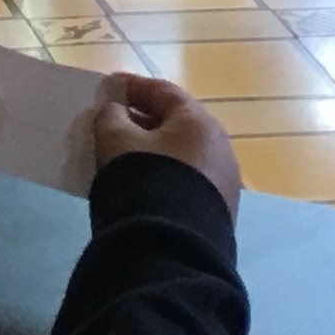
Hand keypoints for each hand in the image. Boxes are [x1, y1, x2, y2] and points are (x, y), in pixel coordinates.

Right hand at [89, 73, 239, 214]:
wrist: (171, 248)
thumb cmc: (144, 180)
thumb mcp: (115, 138)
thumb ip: (111, 115)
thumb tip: (118, 113)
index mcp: (199, 122)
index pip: (163, 92)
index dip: (132, 86)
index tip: (109, 88)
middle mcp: (220, 148)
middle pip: (178, 123)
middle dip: (146, 120)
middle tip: (117, 120)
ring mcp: (225, 183)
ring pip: (185, 155)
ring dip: (158, 150)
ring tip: (129, 156)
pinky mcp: (221, 213)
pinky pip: (189, 181)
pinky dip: (168, 174)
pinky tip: (147, 185)